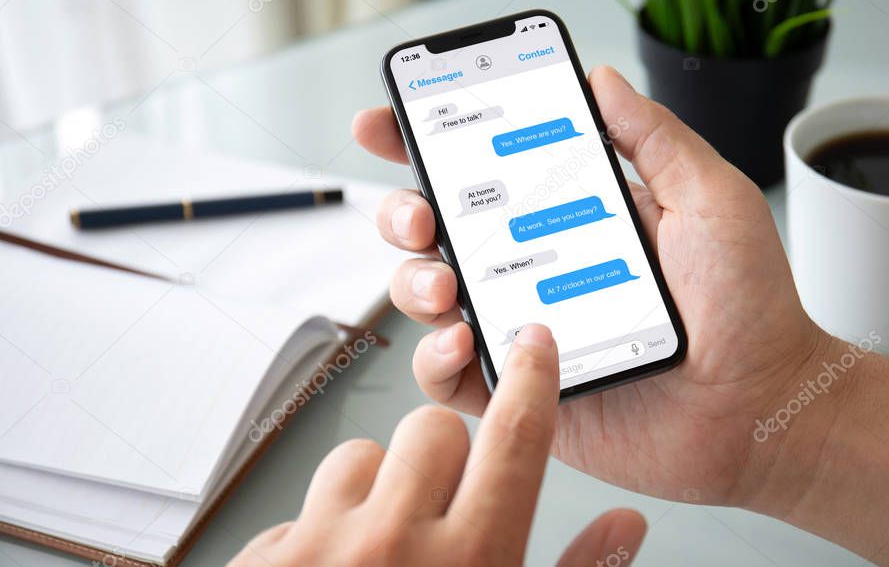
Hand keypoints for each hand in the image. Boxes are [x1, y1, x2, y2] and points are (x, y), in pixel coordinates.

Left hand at [229, 325, 645, 566]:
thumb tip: (627, 526)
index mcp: (472, 565)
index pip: (515, 440)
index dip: (532, 381)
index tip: (532, 345)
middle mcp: (393, 550)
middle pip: (433, 427)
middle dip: (446, 458)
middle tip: (444, 510)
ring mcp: (318, 553)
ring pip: (358, 456)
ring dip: (375, 490)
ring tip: (381, 552)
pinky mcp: (260, 563)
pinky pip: (299, 508)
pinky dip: (320, 533)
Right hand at [352, 66, 822, 507]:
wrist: (763, 406)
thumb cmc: (748, 304)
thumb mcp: (708, 198)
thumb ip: (652, 137)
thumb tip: (601, 78)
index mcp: (570, 215)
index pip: (484, 171)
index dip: (426, 144)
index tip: (385, 121)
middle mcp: (537, 267)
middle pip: (437, 230)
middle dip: (404, 212)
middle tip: (421, 214)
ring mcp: (526, 328)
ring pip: (430, 297)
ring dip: (415, 282)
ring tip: (445, 283)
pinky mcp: (523, 388)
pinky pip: (452, 376)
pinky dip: (436, 357)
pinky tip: (463, 338)